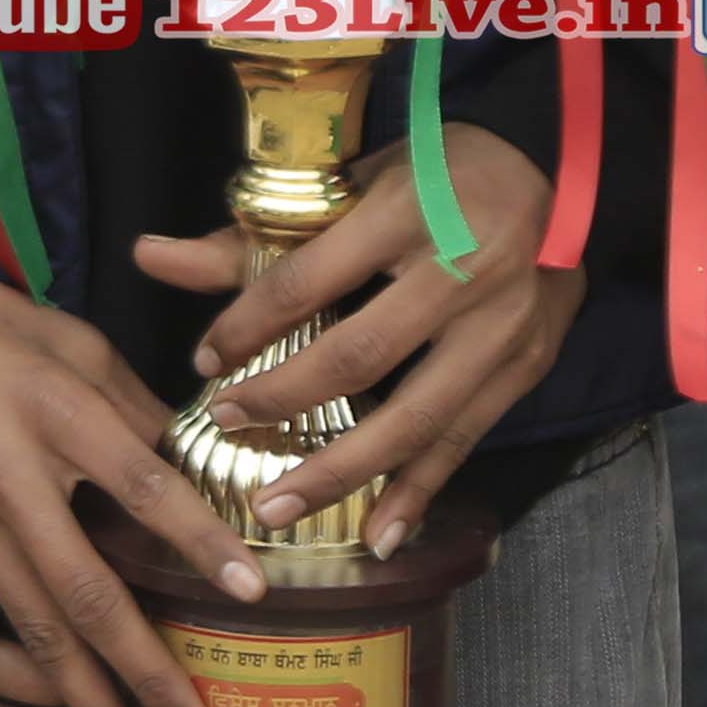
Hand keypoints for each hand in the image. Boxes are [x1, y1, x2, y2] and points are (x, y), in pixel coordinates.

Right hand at [0, 266, 264, 706]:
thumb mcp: (67, 339)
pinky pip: (1, 615)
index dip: (199, 542)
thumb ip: (132, 407)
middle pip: (85, 590)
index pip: (142, 485)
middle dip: (142, 672)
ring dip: (88, 706)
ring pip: (34, 629)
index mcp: (53, 409)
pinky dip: (40, 672)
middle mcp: (9, 478)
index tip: (251, 594)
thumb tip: (197, 463)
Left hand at [135, 125, 591, 550]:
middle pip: (358, 355)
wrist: (560, 172)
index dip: (246, 326)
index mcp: (403, 208)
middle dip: (282, 401)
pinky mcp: (527, 364)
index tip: (203, 362)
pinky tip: (378, 535)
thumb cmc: (436, 172)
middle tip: (224, 428)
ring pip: (415, 415)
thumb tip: (146, 255)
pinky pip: (464, 438)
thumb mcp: (351, 183)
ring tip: (275, 510)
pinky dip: (420, 491)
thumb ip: (252, 234)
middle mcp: (459, 269)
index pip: (306, 279)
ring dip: (342, 471)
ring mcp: (500, 324)